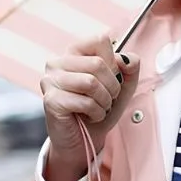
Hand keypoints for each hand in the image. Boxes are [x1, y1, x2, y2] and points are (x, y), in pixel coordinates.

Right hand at [40, 35, 140, 180]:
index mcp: (74, 52)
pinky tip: (90, 116)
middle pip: (98, 63)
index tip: (111, 79)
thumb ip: (130, 69)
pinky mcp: (51, 100)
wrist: (84, 140)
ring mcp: (50, 80)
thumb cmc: (99, 109)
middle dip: (112, 87)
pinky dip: (96, 112)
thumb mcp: (122, 87)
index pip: (100, 40)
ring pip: (91, 82)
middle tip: (107, 99)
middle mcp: (57, 62)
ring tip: (100, 108)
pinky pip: (85, 102)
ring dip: (104, 101)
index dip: (114, 63)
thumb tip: (127, 59)